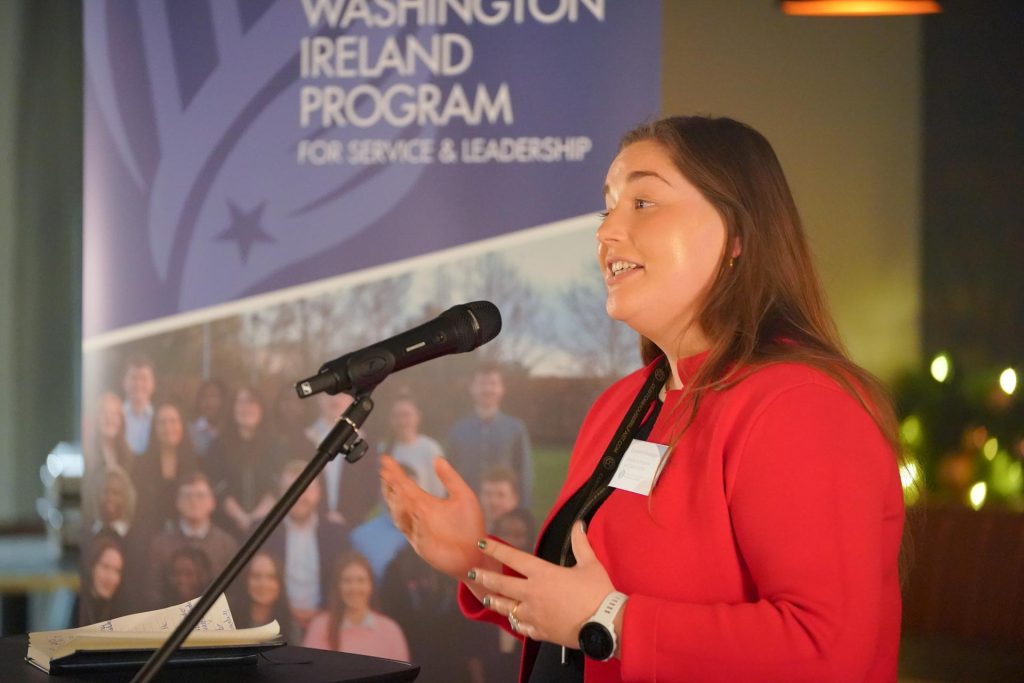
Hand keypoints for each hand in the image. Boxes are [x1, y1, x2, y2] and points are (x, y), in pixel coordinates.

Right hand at [379, 455, 488, 579]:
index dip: (395, 474)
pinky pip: (417, 534)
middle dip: (392, 486)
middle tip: (386, 471)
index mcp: (425, 504)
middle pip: (398, 499)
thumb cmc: (469, 526)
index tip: (386, 461)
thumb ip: (450, 478)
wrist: (477, 552)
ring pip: (401, 517)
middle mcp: (418, 517)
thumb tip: (437, 459)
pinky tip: (415, 510)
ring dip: (398, 503)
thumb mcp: (463, 496)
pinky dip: (415, 523)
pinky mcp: (424, 547)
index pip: (405, 486)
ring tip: (397, 488)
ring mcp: (418, 532)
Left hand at [466, 521, 614, 648]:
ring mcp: (534, 614)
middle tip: (471, 572)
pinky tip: (513, 619)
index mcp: (543, 574)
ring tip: (485, 597)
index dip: (495, 549)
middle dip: (483, 577)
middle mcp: (532, 593)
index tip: (481, 543)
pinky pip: (521, 626)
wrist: (604, 625)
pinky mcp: (539, 631)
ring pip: (506, 607)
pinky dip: (516, 621)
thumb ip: (581, 544)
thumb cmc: (598, 592)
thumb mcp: (590, 565)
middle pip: (501, 584)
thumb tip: (579, 525)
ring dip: (494, 600)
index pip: (513, 558)